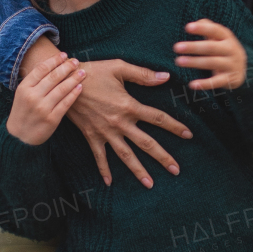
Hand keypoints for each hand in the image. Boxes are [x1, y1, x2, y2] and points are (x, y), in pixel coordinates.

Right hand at [7, 51, 84, 145]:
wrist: (19, 136)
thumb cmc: (23, 111)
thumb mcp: (22, 94)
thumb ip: (34, 81)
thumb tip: (51, 64)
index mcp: (24, 88)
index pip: (41, 69)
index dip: (54, 60)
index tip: (64, 55)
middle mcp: (33, 96)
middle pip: (53, 77)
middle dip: (67, 67)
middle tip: (76, 61)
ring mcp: (43, 108)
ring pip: (62, 89)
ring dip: (74, 79)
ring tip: (82, 72)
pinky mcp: (52, 119)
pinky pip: (66, 103)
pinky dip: (74, 94)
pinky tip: (79, 87)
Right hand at [63, 57, 191, 188]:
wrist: (64, 82)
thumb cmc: (93, 72)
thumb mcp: (119, 67)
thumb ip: (143, 74)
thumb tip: (166, 77)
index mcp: (129, 105)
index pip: (157, 118)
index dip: (174, 126)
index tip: (188, 135)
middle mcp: (120, 123)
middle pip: (146, 143)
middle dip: (162, 157)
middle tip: (176, 170)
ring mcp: (105, 132)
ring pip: (126, 155)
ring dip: (138, 170)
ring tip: (150, 184)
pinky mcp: (91, 136)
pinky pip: (99, 156)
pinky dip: (104, 169)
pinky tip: (109, 182)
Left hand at [174, 19, 247, 91]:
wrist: (241, 69)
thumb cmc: (223, 49)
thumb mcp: (219, 37)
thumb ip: (208, 27)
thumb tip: (195, 22)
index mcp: (227, 37)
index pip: (215, 30)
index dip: (202, 28)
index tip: (187, 27)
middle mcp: (231, 49)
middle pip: (211, 47)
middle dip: (193, 47)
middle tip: (176, 47)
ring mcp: (232, 64)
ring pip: (212, 63)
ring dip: (194, 62)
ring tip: (178, 61)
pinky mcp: (230, 79)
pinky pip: (216, 82)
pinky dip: (204, 84)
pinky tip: (192, 85)